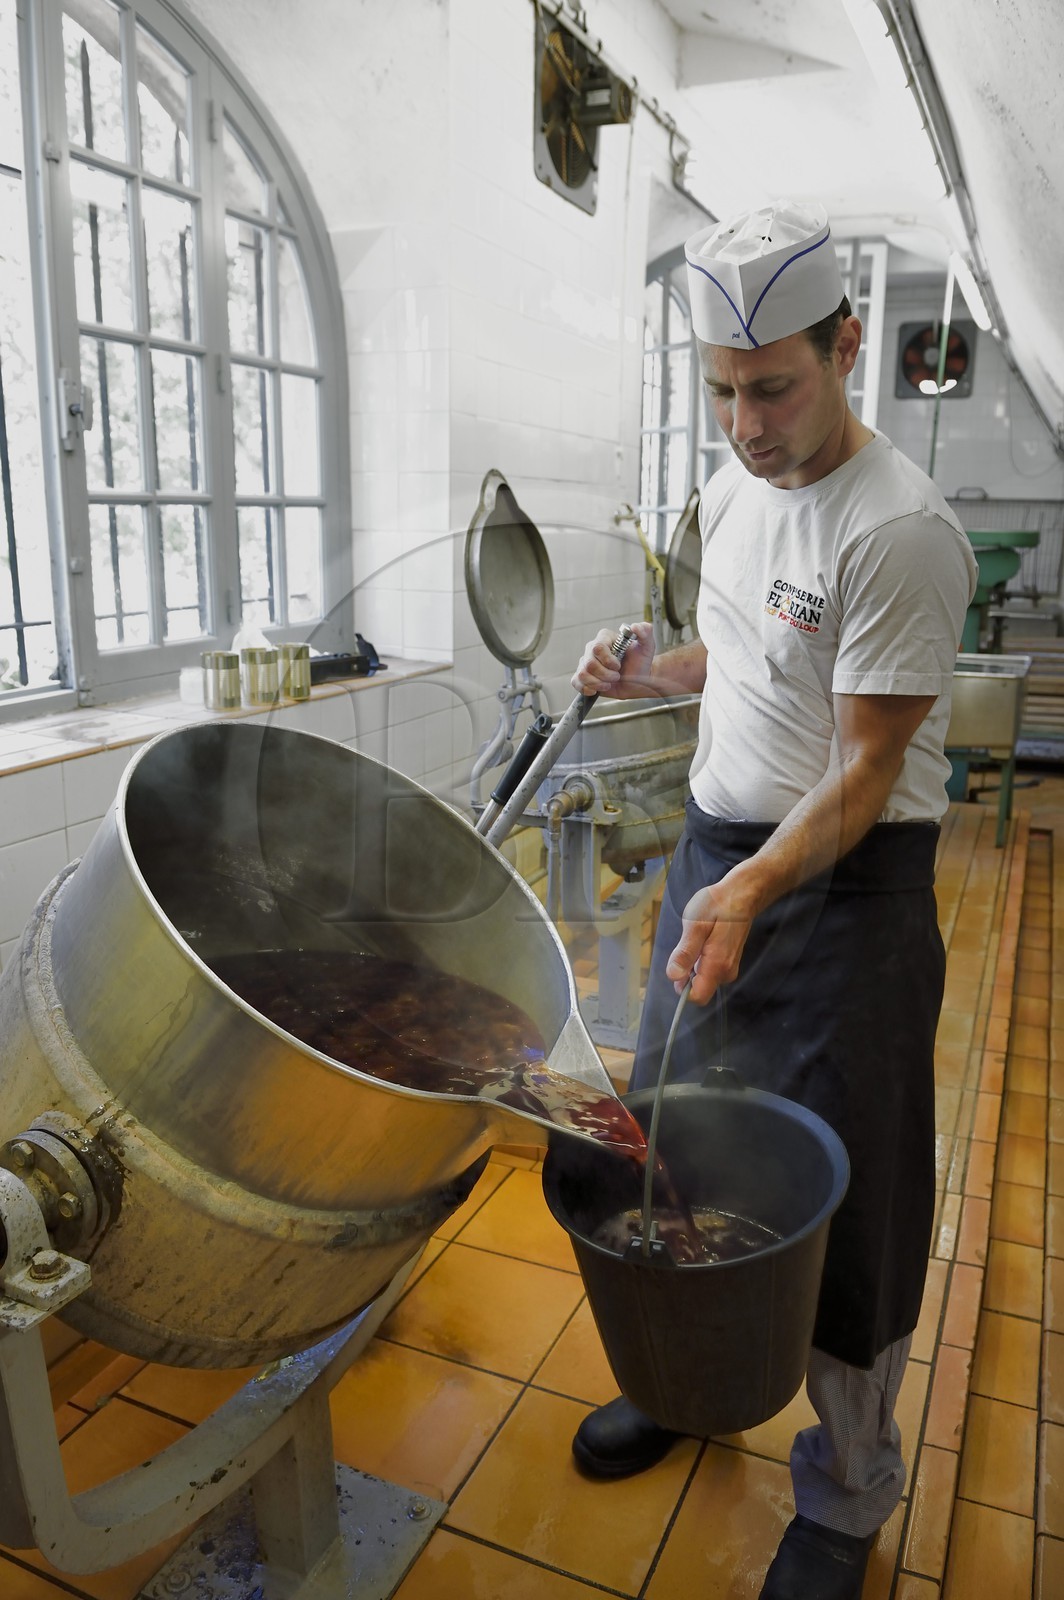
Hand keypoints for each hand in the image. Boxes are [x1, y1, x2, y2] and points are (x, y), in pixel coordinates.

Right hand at [571, 621, 654, 698]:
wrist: (639, 680)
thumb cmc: (642, 661)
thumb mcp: (647, 645)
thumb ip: (645, 631)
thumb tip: (635, 626)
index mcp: (605, 638)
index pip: (597, 648)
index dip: (607, 660)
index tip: (618, 666)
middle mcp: (592, 649)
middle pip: (589, 663)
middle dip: (605, 674)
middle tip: (617, 677)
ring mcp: (587, 663)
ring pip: (582, 674)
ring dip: (598, 683)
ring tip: (609, 683)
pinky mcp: (584, 677)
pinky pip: (576, 682)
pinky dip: (586, 688)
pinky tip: (596, 690)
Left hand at [665, 874, 755, 1004]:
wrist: (741, 895)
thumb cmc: (717, 906)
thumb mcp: (694, 925)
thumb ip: (685, 953)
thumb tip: (673, 976)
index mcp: (717, 966)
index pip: (698, 997)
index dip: (682, 987)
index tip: (679, 966)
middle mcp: (726, 973)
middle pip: (699, 988)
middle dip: (687, 972)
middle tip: (691, 943)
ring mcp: (729, 968)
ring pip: (703, 978)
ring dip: (694, 963)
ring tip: (698, 938)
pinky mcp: (729, 962)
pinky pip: (709, 970)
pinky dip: (701, 958)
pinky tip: (705, 939)